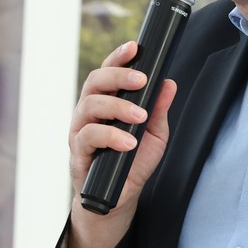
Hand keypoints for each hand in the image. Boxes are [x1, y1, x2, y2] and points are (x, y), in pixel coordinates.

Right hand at [66, 40, 178, 247]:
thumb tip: (169, 83)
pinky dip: (110, 136)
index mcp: (105, 103)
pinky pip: (88, 137)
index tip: (135, 47)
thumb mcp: (154, 135)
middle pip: (94, 82)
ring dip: (117, 107)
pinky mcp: (78, 154)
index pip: (107, 72)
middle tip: (142, 80)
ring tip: (141, 117)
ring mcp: (80, 132)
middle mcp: (88, 113)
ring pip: (89, 106)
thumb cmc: (132, 163)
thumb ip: (159, 110)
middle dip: (117, 76)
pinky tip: (128, 143)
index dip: (118, 57)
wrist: (117, 200)